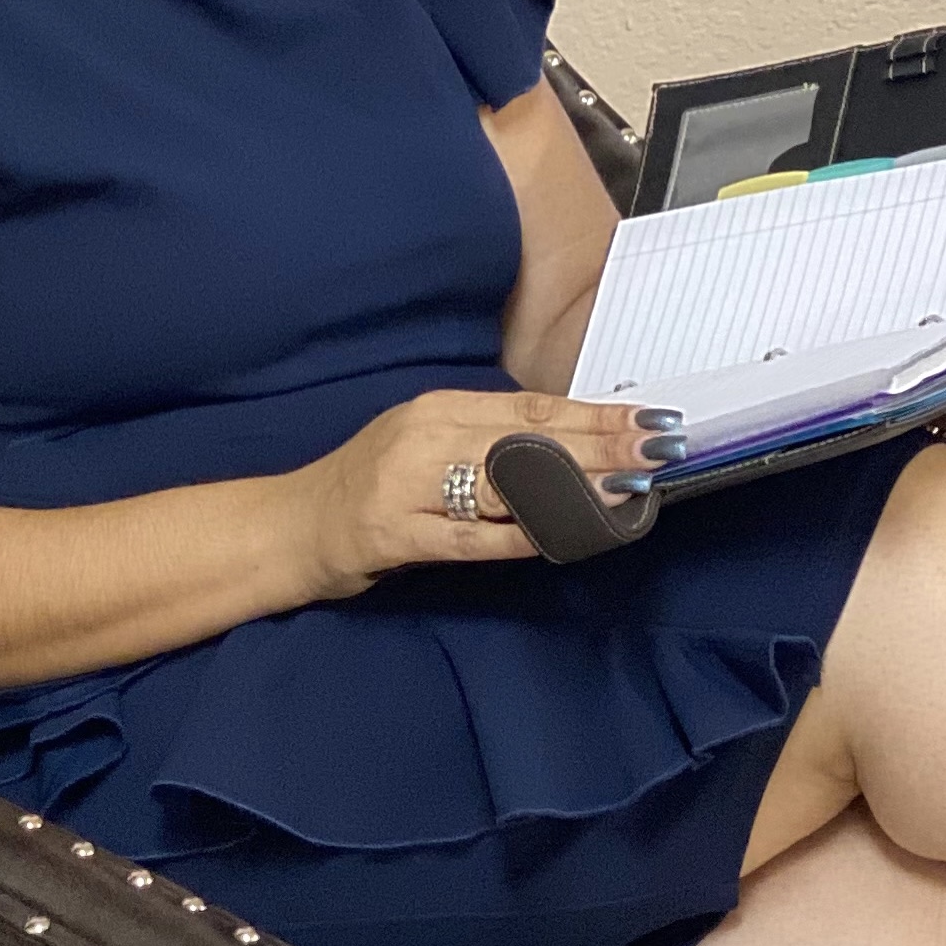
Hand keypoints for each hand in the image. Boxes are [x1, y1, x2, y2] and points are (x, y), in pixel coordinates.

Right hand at [296, 388, 677, 588]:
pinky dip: (517, 537)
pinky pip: (468, 538)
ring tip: (624, 488)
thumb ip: (487, 447)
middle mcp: (423, 436)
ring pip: (501, 482)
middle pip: (527, 439)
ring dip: (569, 486)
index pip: (531, 408)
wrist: (288, 528)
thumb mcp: (424, 450)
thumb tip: (575, 452)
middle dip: (600, 444)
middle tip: (658, 448)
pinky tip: (559, 536)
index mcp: (437, 409)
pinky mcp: (392, 534)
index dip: (594, 415)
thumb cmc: (368, 491)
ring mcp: (405, 485)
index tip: (650, 419)